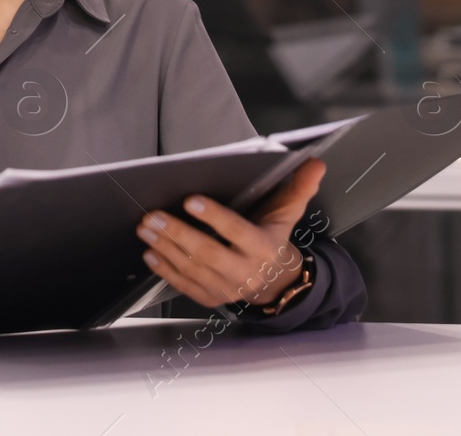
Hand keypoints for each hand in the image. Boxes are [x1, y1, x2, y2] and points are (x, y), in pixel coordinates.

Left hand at [134, 158, 325, 309]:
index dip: (213, 217)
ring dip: (165, 248)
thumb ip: (298, 188)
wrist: (277, 282)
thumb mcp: (287, 213)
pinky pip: (185, 286)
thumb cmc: (274, 238)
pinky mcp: (212, 298)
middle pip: (207, 253)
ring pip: (192, 269)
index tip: (190, 200)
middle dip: (177, 234)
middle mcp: (246, 272)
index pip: (236, 232)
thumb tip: (315, 162)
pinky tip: (149, 254)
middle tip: (152, 216)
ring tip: (145, 228)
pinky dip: (165, 271)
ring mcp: (227, 288)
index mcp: (264, 248)